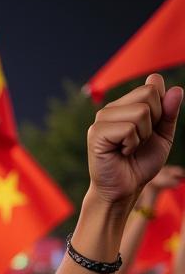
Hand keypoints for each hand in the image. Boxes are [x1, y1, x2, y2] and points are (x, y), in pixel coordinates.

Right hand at [87, 75, 182, 205]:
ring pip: (141, 111)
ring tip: (130, 147)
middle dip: (154, 120)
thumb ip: (170, 112)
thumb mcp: (163, 135)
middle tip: (140, 140)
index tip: (149, 129)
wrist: (125, 188)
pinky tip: (121, 152)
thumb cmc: (141, 163)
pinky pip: (129, 129)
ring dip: (143, 135)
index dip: (161, 109)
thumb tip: (176, 89)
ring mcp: (102, 119)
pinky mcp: (96, 133)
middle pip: (148, 93)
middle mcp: (111, 108)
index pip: (153, 85)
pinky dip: (132, 144)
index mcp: (126, 104)